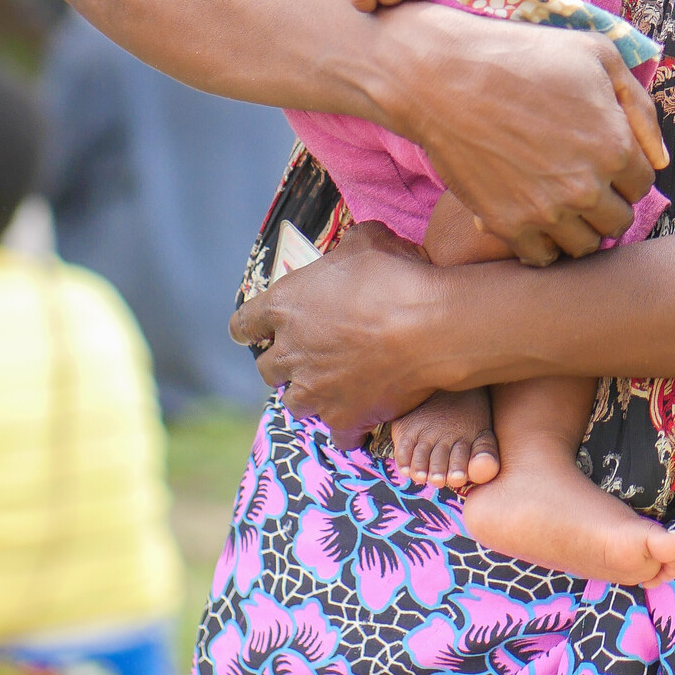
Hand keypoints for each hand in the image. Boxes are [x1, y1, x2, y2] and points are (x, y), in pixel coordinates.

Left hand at [230, 221, 446, 444]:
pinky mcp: (344, 418)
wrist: (429, 326)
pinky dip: (349, 427)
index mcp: (286, 305)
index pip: (244, 323)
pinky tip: (364, 416)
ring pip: (294, 402)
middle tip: (308, 354)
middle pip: (268, 367)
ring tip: (332, 386)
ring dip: (309, 393)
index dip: (248, 327)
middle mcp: (291, 352)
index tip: (252, 331)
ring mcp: (314, 390)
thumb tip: (350, 253)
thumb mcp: (368, 239)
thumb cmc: (397, 275)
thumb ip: (346, 250)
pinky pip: (337, 435)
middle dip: (284, 361)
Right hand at [370, 8, 668, 264]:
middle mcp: (587, 187)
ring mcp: (547, 211)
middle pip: (617, 220)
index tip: (604, 158)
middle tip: (582, 179)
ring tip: (561, 201)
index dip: (627, 169)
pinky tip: (534, 215)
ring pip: (584, 246)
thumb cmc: (524, 58)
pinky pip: (542, 257)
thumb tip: (661, 157)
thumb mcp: (597, 56)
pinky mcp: (508, 225)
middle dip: (607, 200)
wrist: (446, 77)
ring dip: (579, 227)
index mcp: (615, 146)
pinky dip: (544, 243)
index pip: (643, 183)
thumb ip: (639, 107)